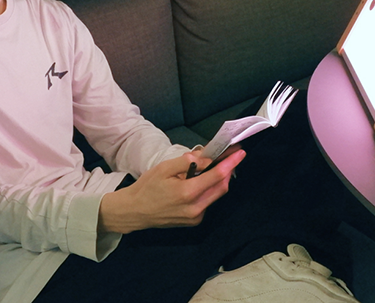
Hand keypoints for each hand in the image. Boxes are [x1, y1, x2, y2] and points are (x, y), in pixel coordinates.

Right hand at [98, 149, 245, 233]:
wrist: (135, 212)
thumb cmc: (147, 187)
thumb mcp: (163, 168)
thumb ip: (185, 162)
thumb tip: (205, 158)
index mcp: (187, 193)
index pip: (217, 176)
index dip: (231, 163)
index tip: (240, 152)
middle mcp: (195, 208)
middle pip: (221, 187)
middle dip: (227, 171)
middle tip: (228, 156)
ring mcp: (195, 217)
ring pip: (216, 195)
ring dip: (218, 180)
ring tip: (212, 167)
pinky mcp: (194, 221)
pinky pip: (207, 202)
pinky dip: (208, 190)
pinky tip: (198, 183)